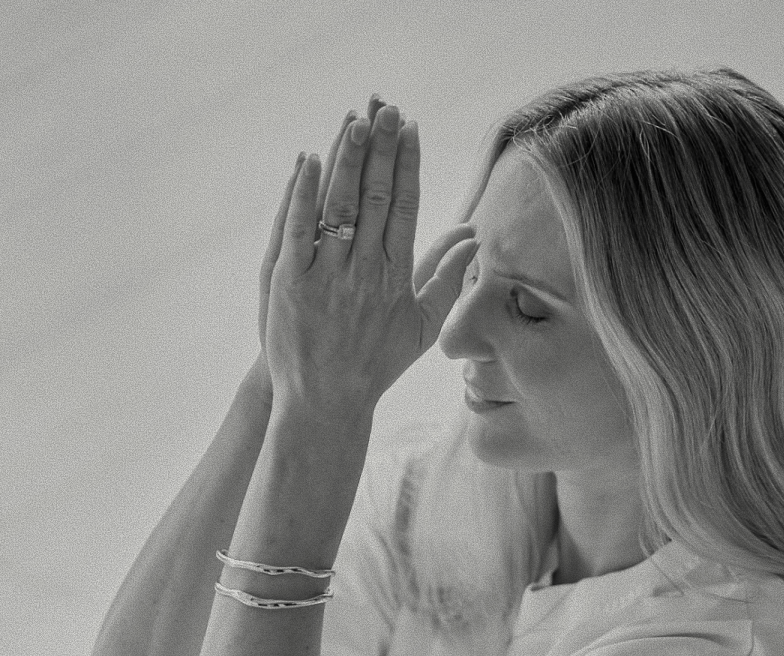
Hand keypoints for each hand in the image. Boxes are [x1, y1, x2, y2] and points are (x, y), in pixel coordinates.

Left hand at [263, 101, 477, 405]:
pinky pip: (298, 230)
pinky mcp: (291, 284)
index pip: (404, 207)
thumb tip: (474, 239)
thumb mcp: (422, 328)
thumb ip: (447, 279)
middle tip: (385, 107)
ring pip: (339, 206)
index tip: (408, 129)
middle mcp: (365, 273)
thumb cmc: (376, 365)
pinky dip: (304, 193)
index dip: (406, 165)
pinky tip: (310, 160)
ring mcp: (327, 277)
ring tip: (355, 120)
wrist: (326, 401)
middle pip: (374, 197)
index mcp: (397, 278)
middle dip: (381, 148)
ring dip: (347, 159)